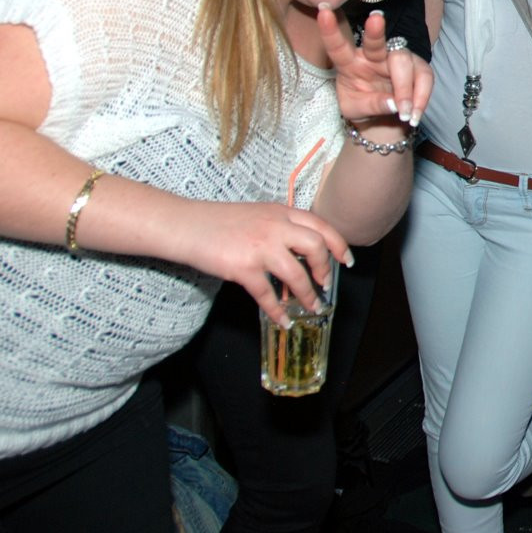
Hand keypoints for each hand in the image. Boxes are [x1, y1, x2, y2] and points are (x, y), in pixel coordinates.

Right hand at [174, 200, 352, 327]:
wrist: (185, 224)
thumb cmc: (220, 221)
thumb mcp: (259, 215)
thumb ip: (281, 228)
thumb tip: (302, 253)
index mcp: (281, 212)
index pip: (321, 226)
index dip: (338, 245)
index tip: (346, 261)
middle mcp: (275, 227)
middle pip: (316, 247)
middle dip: (325, 269)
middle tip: (325, 284)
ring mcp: (260, 247)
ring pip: (296, 274)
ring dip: (307, 295)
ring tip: (312, 307)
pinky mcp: (242, 267)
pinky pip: (267, 295)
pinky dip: (278, 311)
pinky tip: (283, 320)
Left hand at [319, 6, 429, 126]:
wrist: (383, 119)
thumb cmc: (363, 109)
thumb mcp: (355, 111)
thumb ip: (370, 106)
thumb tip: (393, 103)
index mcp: (349, 63)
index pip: (337, 46)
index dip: (330, 30)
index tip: (323, 11)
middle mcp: (372, 56)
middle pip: (375, 42)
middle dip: (375, 30)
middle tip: (375, 18)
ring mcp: (395, 60)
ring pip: (402, 60)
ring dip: (405, 89)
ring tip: (405, 113)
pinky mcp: (417, 68)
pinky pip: (424, 76)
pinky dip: (422, 97)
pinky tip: (416, 113)